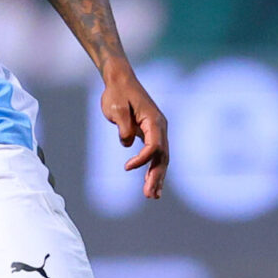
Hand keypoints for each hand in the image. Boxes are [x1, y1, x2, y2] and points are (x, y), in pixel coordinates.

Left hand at [101, 64, 168, 198]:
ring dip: (156, 177)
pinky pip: (155, 155)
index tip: (126, 167)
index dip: (142, 159)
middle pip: (162, 156)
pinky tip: (150, 184)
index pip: (153, 146)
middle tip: (149, 195)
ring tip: (152, 196)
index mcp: (154, 121)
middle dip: (156, 177)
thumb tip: (127, 143)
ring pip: (161, 158)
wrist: (120, 81)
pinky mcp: (151, 134)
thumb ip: (123, 126)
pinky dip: (153, 169)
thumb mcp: (116, 108)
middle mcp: (160, 127)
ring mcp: (157, 131)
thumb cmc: (117, 93)